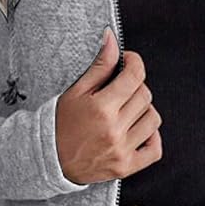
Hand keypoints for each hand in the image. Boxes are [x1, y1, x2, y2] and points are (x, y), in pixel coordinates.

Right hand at [55, 26, 162, 183]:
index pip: (135, 76)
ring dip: (144, 110)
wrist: (49, 160)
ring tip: (128, 110)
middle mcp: (114, 130)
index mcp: (101, 108)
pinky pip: (155, 150)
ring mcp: (122, 150)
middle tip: (122, 88)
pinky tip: (139, 131)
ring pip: (153, 119)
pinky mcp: (126, 167)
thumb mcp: (76, 91)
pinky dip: (152, 138)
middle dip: (136, 86)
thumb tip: (112, 38)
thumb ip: (99, 65)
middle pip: (145, 96)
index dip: (134, 62)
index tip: (129, 61)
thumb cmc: (60, 124)